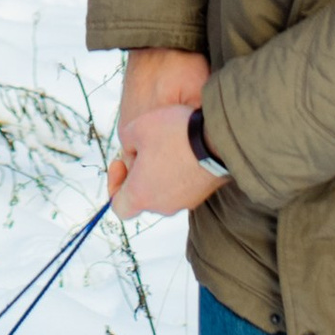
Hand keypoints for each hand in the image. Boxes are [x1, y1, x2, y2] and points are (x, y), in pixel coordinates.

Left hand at [108, 47, 207, 201]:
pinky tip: (186, 146)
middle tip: (146, 146)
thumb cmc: (175, 134)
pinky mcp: (204, 193)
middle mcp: (163, 205)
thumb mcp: (137, 127)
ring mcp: (186, 201)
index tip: (121, 162)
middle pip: (144, 195)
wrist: (220, 139)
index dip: (115, 185)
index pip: (119, 207)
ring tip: (168, 143)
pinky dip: (181, 170)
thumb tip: (132, 150)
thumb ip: (126, 141)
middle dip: (140, 172)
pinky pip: (184, 184)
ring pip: (164, 189)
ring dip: (161, 170)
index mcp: (141, 195)